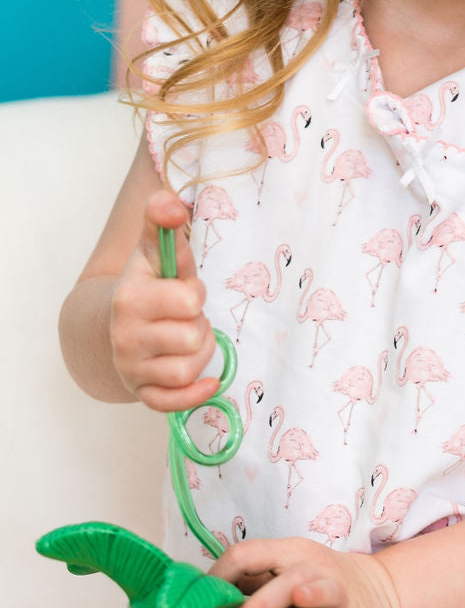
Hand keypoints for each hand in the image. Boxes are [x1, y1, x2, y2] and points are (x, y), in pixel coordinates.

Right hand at [109, 191, 220, 411]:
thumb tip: (172, 204)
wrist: (112, 325)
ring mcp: (131, 367)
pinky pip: (174, 403)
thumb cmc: (147, 284)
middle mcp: (125, 335)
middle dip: (200, 326)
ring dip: (199, 355)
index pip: (188, 299)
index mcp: (130, 297)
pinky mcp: (141, 392)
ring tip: (187, 340)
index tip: (183, 290)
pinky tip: (209, 379)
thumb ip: (162, 218)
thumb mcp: (153, 249)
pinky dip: (195, 393)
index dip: (195, 293)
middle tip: (186, 319)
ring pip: (188, 369)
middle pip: (193, 337)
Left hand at [212, 538, 399, 607]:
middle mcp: (312, 567)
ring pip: (322, 589)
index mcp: (286, 553)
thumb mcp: (281, 575)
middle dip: (257, 600)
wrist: (375, 590)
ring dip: (311, 594)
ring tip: (301, 598)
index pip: (247, 554)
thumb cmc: (313, 585)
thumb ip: (249, 585)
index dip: (220, 575)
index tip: (200, 603)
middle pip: (283, 576)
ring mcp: (337, 592)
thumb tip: (200, 603)